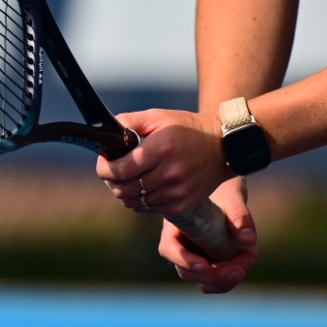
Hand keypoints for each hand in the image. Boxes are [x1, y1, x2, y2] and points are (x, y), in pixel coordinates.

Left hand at [93, 108, 230, 214]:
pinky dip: (139, 201)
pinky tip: (142, 187)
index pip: (120, 170)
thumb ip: (129, 122)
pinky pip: (148, 209)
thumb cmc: (188, 128)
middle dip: (111, 181)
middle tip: (112, 171)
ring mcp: (177, 193)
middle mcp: (169, 174)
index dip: (104, 168)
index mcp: (161, 149)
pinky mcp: (182, 205)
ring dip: (124, 192)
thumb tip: (106, 133)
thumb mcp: (158, 116)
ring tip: (126, 179)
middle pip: (123, 189)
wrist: (224, 146)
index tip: (103, 163)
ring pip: (133, 202)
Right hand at [160, 177, 256, 292]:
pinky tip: (248, 258)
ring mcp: (196, 255)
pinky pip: (215, 280)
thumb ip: (239, 214)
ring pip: (202, 279)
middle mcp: (181, 244)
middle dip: (213, 275)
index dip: (184, 260)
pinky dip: (230, 278)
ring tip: (246, 263)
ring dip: (223, 280)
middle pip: (187, 271)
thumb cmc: (224, 184)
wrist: (229, 181)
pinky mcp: (211, 261)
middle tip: (238, 270)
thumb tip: (248, 240)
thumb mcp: (231, 195)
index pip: (169, 250)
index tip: (205, 264)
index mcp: (175, 225)